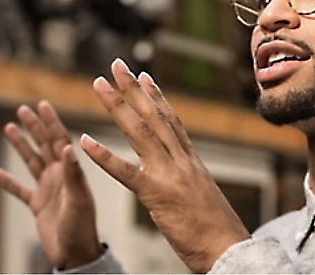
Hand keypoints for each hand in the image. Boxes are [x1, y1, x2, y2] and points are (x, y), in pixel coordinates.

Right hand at [0, 101, 103, 269]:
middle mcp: (59, 177)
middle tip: (22, 109)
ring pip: (31, 162)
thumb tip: (68, 147)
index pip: (59, 140)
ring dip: (21, 146)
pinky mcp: (38, 206)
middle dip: (34, 127)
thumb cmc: (82, 229)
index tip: (42, 105)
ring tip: (9, 128)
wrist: (76, 255)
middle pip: (44, 146)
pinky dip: (9, 182)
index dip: (51, 122)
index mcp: (69, 172)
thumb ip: (73, 174)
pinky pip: (21, 191)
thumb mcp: (78, 200)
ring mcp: (48, 191)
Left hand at [80, 59, 250, 272]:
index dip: (156, 96)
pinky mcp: (156, 195)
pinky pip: (124, 172)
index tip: (143, 76)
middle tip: (116, 65)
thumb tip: (183, 175)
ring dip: (116, 106)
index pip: (171, 121)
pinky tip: (85, 141)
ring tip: (98, 85)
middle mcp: (180, 161)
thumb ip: (189, 180)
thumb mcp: (204, 196)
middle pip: (153, 116)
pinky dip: (103, 155)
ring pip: (138, 132)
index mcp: (191, 162)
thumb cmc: (218, 230)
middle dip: (132, 89)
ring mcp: (168, 175)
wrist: (229, 249)